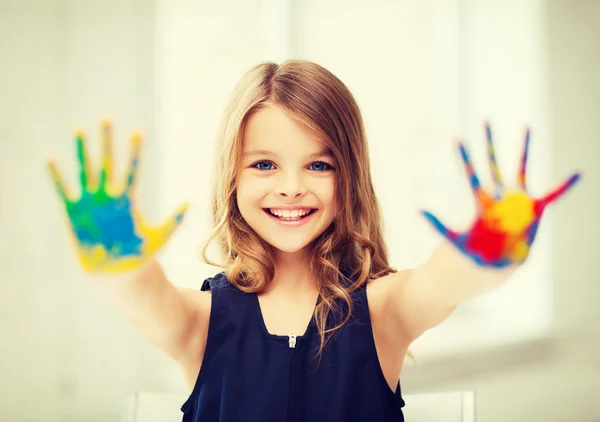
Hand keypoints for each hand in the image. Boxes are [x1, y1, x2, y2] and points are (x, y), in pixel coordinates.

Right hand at [47, 120, 187, 272]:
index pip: (131, 170)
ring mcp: (91, 204)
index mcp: (127, 201)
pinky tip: (50, 159)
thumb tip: (189, 202)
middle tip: (106, 117)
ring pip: (86, 171)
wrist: (118, 275)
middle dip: (107, 141)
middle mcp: (108, 198)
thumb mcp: (161, 237)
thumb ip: (174, 221)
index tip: (137, 131)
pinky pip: (64, 191)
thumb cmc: (140, 256)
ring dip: (82, 151)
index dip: (134, 152)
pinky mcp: (74, 214)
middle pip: (108, 163)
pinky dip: (57, 176)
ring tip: (80, 129)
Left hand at [422, 121, 580, 267]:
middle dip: (489, 142)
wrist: (495, 267)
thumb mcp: (454, 240)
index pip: (471, 173)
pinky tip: (577, 173)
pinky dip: (564, 186)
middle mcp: (498, 196)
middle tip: (484, 119)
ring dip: (523, 149)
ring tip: (526, 126)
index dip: (464, 156)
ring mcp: (516, 201)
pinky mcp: (534, 211)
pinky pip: (553, 195)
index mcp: (480, 202)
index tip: (457, 138)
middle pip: (493, 163)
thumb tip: (416, 209)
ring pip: (520, 168)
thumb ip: (437, 224)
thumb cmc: (473, 254)